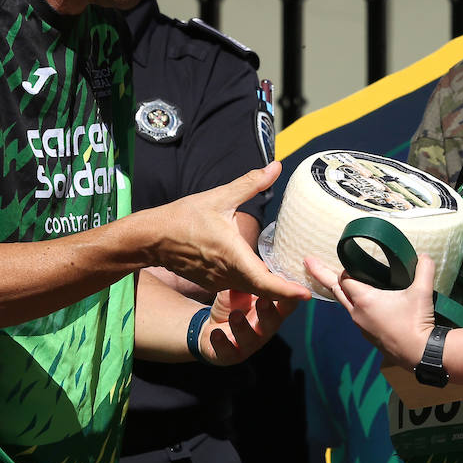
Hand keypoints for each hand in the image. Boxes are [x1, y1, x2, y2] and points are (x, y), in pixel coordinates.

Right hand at [154, 162, 308, 301]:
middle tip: (310, 287)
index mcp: (233, 256)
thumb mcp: (219, 196)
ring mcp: (218, 282)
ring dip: (270, 290)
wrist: (152, 238)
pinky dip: (254, 285)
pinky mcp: (212, 284)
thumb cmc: (184, 216)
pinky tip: (267, 276)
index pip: (265, 282)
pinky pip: (238, 287)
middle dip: (286, 293)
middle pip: (263, 291)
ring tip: (294, 283)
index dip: (287, 292)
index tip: (307, 295)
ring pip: (251, 290)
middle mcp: (227, 275)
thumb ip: (250, 183)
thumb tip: (276, 167)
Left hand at [197, 289, 299, 365]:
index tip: (293, 287)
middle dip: (268, 312)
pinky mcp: (230, 355)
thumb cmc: (235, 306)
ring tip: (235, 315)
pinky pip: (228, 352)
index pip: (287, 303)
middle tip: (263, 300)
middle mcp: (264, 329)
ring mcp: (248, 344)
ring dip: (243, 327)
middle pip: (272, 323)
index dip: (292, 296)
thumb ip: (252, 279)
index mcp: (272, 311)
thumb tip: (261, 262)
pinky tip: (216, 334)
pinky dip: (222, 343)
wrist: (213, 332)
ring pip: (249, 339)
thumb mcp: (243, 290)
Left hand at [305, 252, 436, 368]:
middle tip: (308, 262)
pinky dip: (353, 305)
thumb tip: (426, 255)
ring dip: (340, 291)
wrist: (421, 354)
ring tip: (337, 282)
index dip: (344, 268)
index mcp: (365, 300)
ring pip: (345, 304)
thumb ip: (424, 269)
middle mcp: (357, 313)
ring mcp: (361, 326)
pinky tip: (362, 303)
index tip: (341, 258)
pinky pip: (355, 316)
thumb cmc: (417, 321)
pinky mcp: (368, 335)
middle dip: (321, 274)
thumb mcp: (422, 292)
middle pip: (335, 290)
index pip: (345, 279)